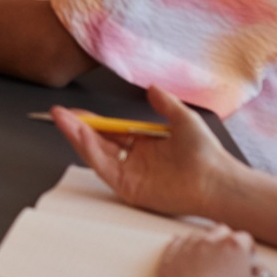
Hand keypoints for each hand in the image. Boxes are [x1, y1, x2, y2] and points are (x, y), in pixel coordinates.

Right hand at [51, 85, 243, 220]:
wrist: (217, 181)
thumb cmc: (206, 154)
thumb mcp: (184, 118)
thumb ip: (165, 102)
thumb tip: (152, 87)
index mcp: (145, 145)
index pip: (111, 131)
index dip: (92, 121)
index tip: (75, 110)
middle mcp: (134, 160)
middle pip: (98, 142)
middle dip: (77, 127)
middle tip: (59, 113)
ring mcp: (130, 175)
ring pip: (96, 154)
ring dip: (77, 136)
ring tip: (62, 119)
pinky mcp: (128, 188)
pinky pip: (104, 168)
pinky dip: (90, 152)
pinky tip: (81, 136)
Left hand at [155, 225, 273, 276]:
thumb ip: (262, 276)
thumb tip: (258, 268)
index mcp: (234, 246)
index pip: (244, 238)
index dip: (248, 248)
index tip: (247, 258)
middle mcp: (210, 240)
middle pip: (221, 231)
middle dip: (226, 240)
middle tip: (228, 257)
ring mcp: (188, 245)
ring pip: (198, 235)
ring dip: (205, 243)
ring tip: (207, 259)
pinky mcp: (170, 255)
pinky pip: (177, 242)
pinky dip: (183, 247)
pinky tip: (187, 257)